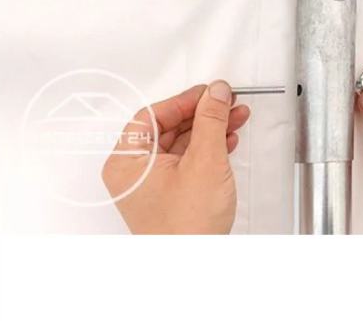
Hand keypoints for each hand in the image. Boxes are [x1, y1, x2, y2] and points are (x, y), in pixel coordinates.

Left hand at [102, 81, 249, 233]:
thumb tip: (216, 92)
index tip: (209, 93)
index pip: (153, 116)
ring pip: (181, 142)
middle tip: (225, 101)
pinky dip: (209, 147)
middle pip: (169, 127)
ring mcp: (152, 185)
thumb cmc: (186, 228)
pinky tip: (227, 139)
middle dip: (203, 113)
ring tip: (234, 116)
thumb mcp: (204, 161)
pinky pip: (188, 159)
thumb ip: (211, 120)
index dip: (184, 100)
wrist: (193, 268)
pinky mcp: (170, 194)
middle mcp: (135, 172)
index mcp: (128, 162)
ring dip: (210, 128)